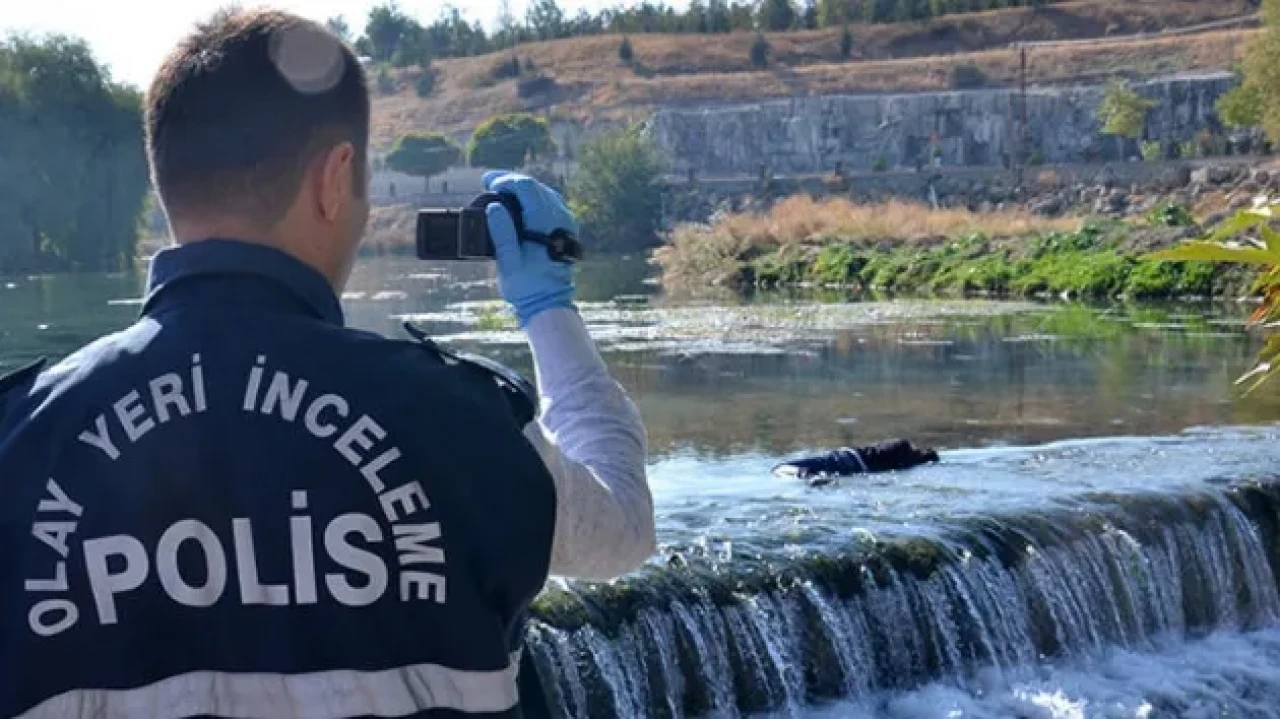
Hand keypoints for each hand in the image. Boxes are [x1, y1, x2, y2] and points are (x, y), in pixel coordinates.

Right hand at [483, 171, 576, 326]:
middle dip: (511, 181)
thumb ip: (502, 233)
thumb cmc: (527, 286)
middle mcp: (560, 218)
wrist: (549, 303)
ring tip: (501, 189)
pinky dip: (533, 198)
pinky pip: (550, 203)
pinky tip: (519, 203)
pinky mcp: (566, 229)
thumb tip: (494, 207)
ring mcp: (566, 222)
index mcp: (545, 223)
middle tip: (489, 182)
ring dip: (522, 188)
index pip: (527, 187)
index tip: (487, 182)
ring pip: (544, 192)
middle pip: (536, 186)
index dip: (505, 180)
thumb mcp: (508, 262)